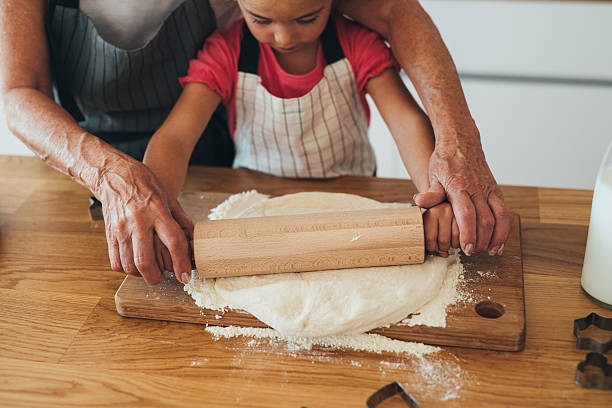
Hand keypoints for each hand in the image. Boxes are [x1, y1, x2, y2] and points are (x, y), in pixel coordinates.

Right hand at [95, 159, 193, 284]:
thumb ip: (181, 220)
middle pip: (145, 260)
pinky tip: (136, 265)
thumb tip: (194, 239)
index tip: (185, 276)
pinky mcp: (109, 235)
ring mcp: (121, 229)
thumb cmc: (144, 184)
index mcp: (157, 211)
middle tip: (165, 278)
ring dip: (142, 275)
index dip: (181, 262)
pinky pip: (116, 262)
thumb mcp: (169, 197)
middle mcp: (138, 222)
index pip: (173, 241)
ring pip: (129, 265)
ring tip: (152, 271)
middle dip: (157, 277)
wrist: (114, 174)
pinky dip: (127, 270)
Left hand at [414, 125, 511, 255]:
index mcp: (460, 187)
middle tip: (472, 252)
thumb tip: (420, 202)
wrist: (461, 141)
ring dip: (497, 237)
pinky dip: (505, 228)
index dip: (467, 233)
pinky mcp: (496, 191)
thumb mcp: (433, 174)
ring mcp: (489, 190)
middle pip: (485, 220)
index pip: (466, 214)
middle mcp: (477, 189)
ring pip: (500, 217)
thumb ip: (431, 192)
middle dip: (480, 240)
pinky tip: (499, 240)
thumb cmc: (445, 160)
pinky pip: (505, 212)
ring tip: (490, 251)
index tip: (465, 248)